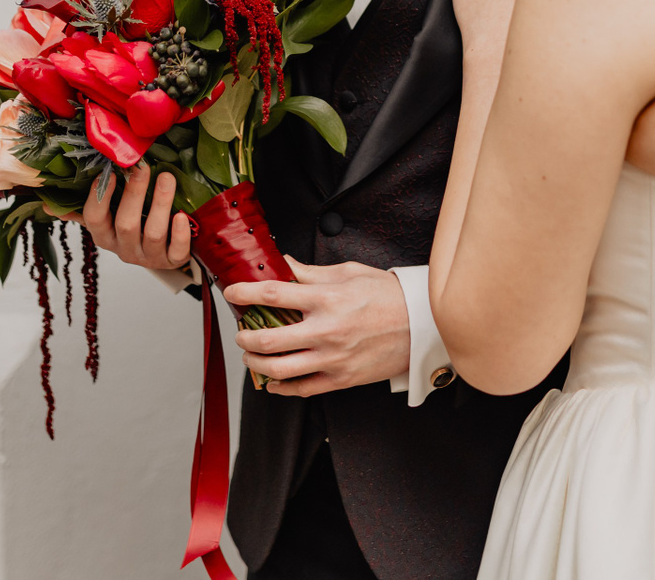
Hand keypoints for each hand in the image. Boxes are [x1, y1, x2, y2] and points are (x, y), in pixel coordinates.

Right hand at [65, 162, 191, 271]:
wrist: (165, 251)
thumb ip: (83, 210)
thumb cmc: (135, 225)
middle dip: (134, 193)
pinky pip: (176, 252)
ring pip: (153, 234)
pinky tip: (183, 215)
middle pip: (126, 224)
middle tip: (143, 166)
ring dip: (160, 204)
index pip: (95, 219)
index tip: (108, 172)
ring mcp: (149, 257)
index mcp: (105, 236)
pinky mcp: (172, 261)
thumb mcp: (108, 219)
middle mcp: (124, 249)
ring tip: (168, 178)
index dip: (100, 197)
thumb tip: (48, 204)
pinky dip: (180, 234)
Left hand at [226, 259, 410, 395]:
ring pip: (279, 369)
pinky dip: (280, 387)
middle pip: (268, 338)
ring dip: (256, 362)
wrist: (422, 325)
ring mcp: (333, 358)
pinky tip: (272, 381)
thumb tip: (284, 265)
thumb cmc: (388, 296)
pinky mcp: (341, 379)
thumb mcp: (349, 273)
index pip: (274, 295)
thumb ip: (311, 273)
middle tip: (241, 331)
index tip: (232, 292)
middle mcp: (326, 330)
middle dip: (245, 335)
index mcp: (327, 299)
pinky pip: (301, 389)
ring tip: (251, 354)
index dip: (246, 293)